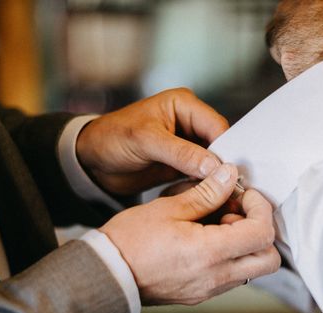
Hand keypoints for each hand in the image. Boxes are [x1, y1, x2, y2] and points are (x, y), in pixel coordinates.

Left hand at [76, 88, 228, 195]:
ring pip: (213, 163)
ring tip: (221, 195)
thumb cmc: (112, 138)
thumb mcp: (146, 141)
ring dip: (215, 178)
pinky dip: (204, 186)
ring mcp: (187, 146)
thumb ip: (181, 153)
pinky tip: (207, 197)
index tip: (230, 173)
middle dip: (223, 166)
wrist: (92, 162)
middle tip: (229, 188)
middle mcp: (189, 123)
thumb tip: (214, 167)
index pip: (217, 126)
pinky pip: (201, 176)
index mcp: (184, 105)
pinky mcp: (182, 166)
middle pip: (220, 145)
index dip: (226, 148)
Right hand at [100, 164, 280, 304]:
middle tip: (236, 212)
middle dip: (261, 230)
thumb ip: (206, 192)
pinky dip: (231, 255)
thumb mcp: (168, 207)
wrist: (106, 276)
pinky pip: (232, 276)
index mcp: (209, 253)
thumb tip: (230, 176)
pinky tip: (206, 238)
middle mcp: (216, 277)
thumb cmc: (130, 241)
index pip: (262, 233)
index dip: (260, 208)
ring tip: (216, 224)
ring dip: (245, 243)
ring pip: (253, 268)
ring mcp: (210, 290)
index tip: (243, 194)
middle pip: (269, 259)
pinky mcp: (202, 295)